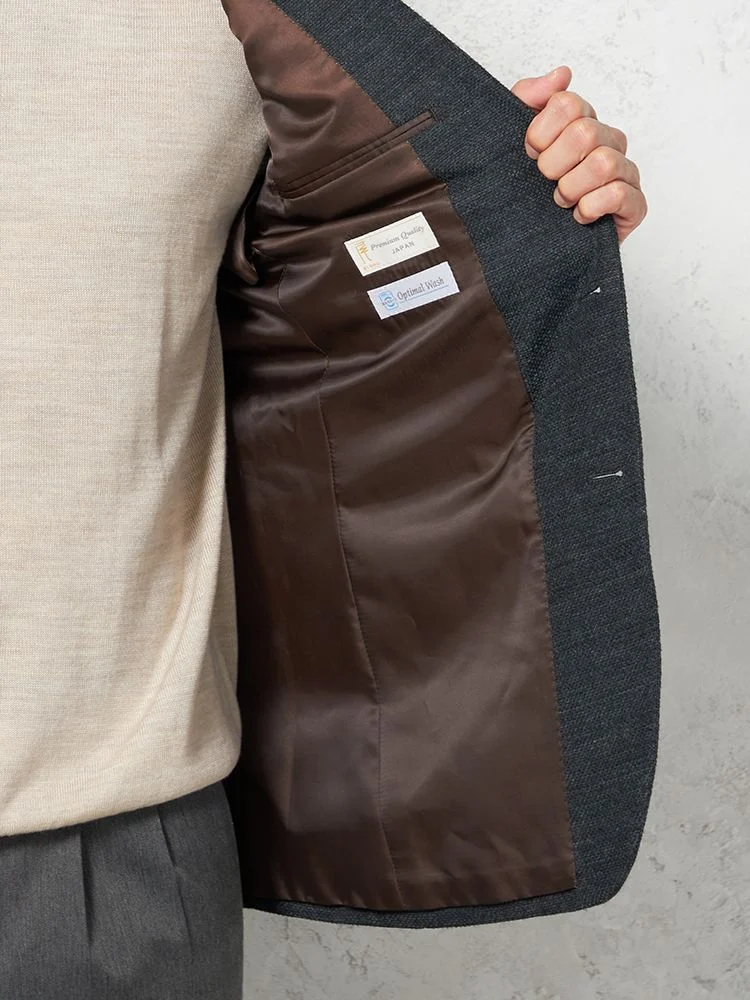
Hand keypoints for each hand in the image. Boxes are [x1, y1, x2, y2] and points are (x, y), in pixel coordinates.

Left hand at [511, 66, 646, 243]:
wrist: (529, 241)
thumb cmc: (526, 189)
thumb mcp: (514, 138)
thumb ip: (530, 97)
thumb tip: (562, 74)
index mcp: (582, 122)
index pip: (568, 104)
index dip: (540, 134)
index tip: (530, 154)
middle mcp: (607, 142)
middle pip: (585, 133)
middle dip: (554, 165)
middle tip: (545, 182)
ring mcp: (624, 172)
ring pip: (603, 163)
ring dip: (571, 188)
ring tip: (560, 202)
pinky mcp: (634, 205)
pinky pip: (620, 194)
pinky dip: (592, 206)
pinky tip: (579, 216)